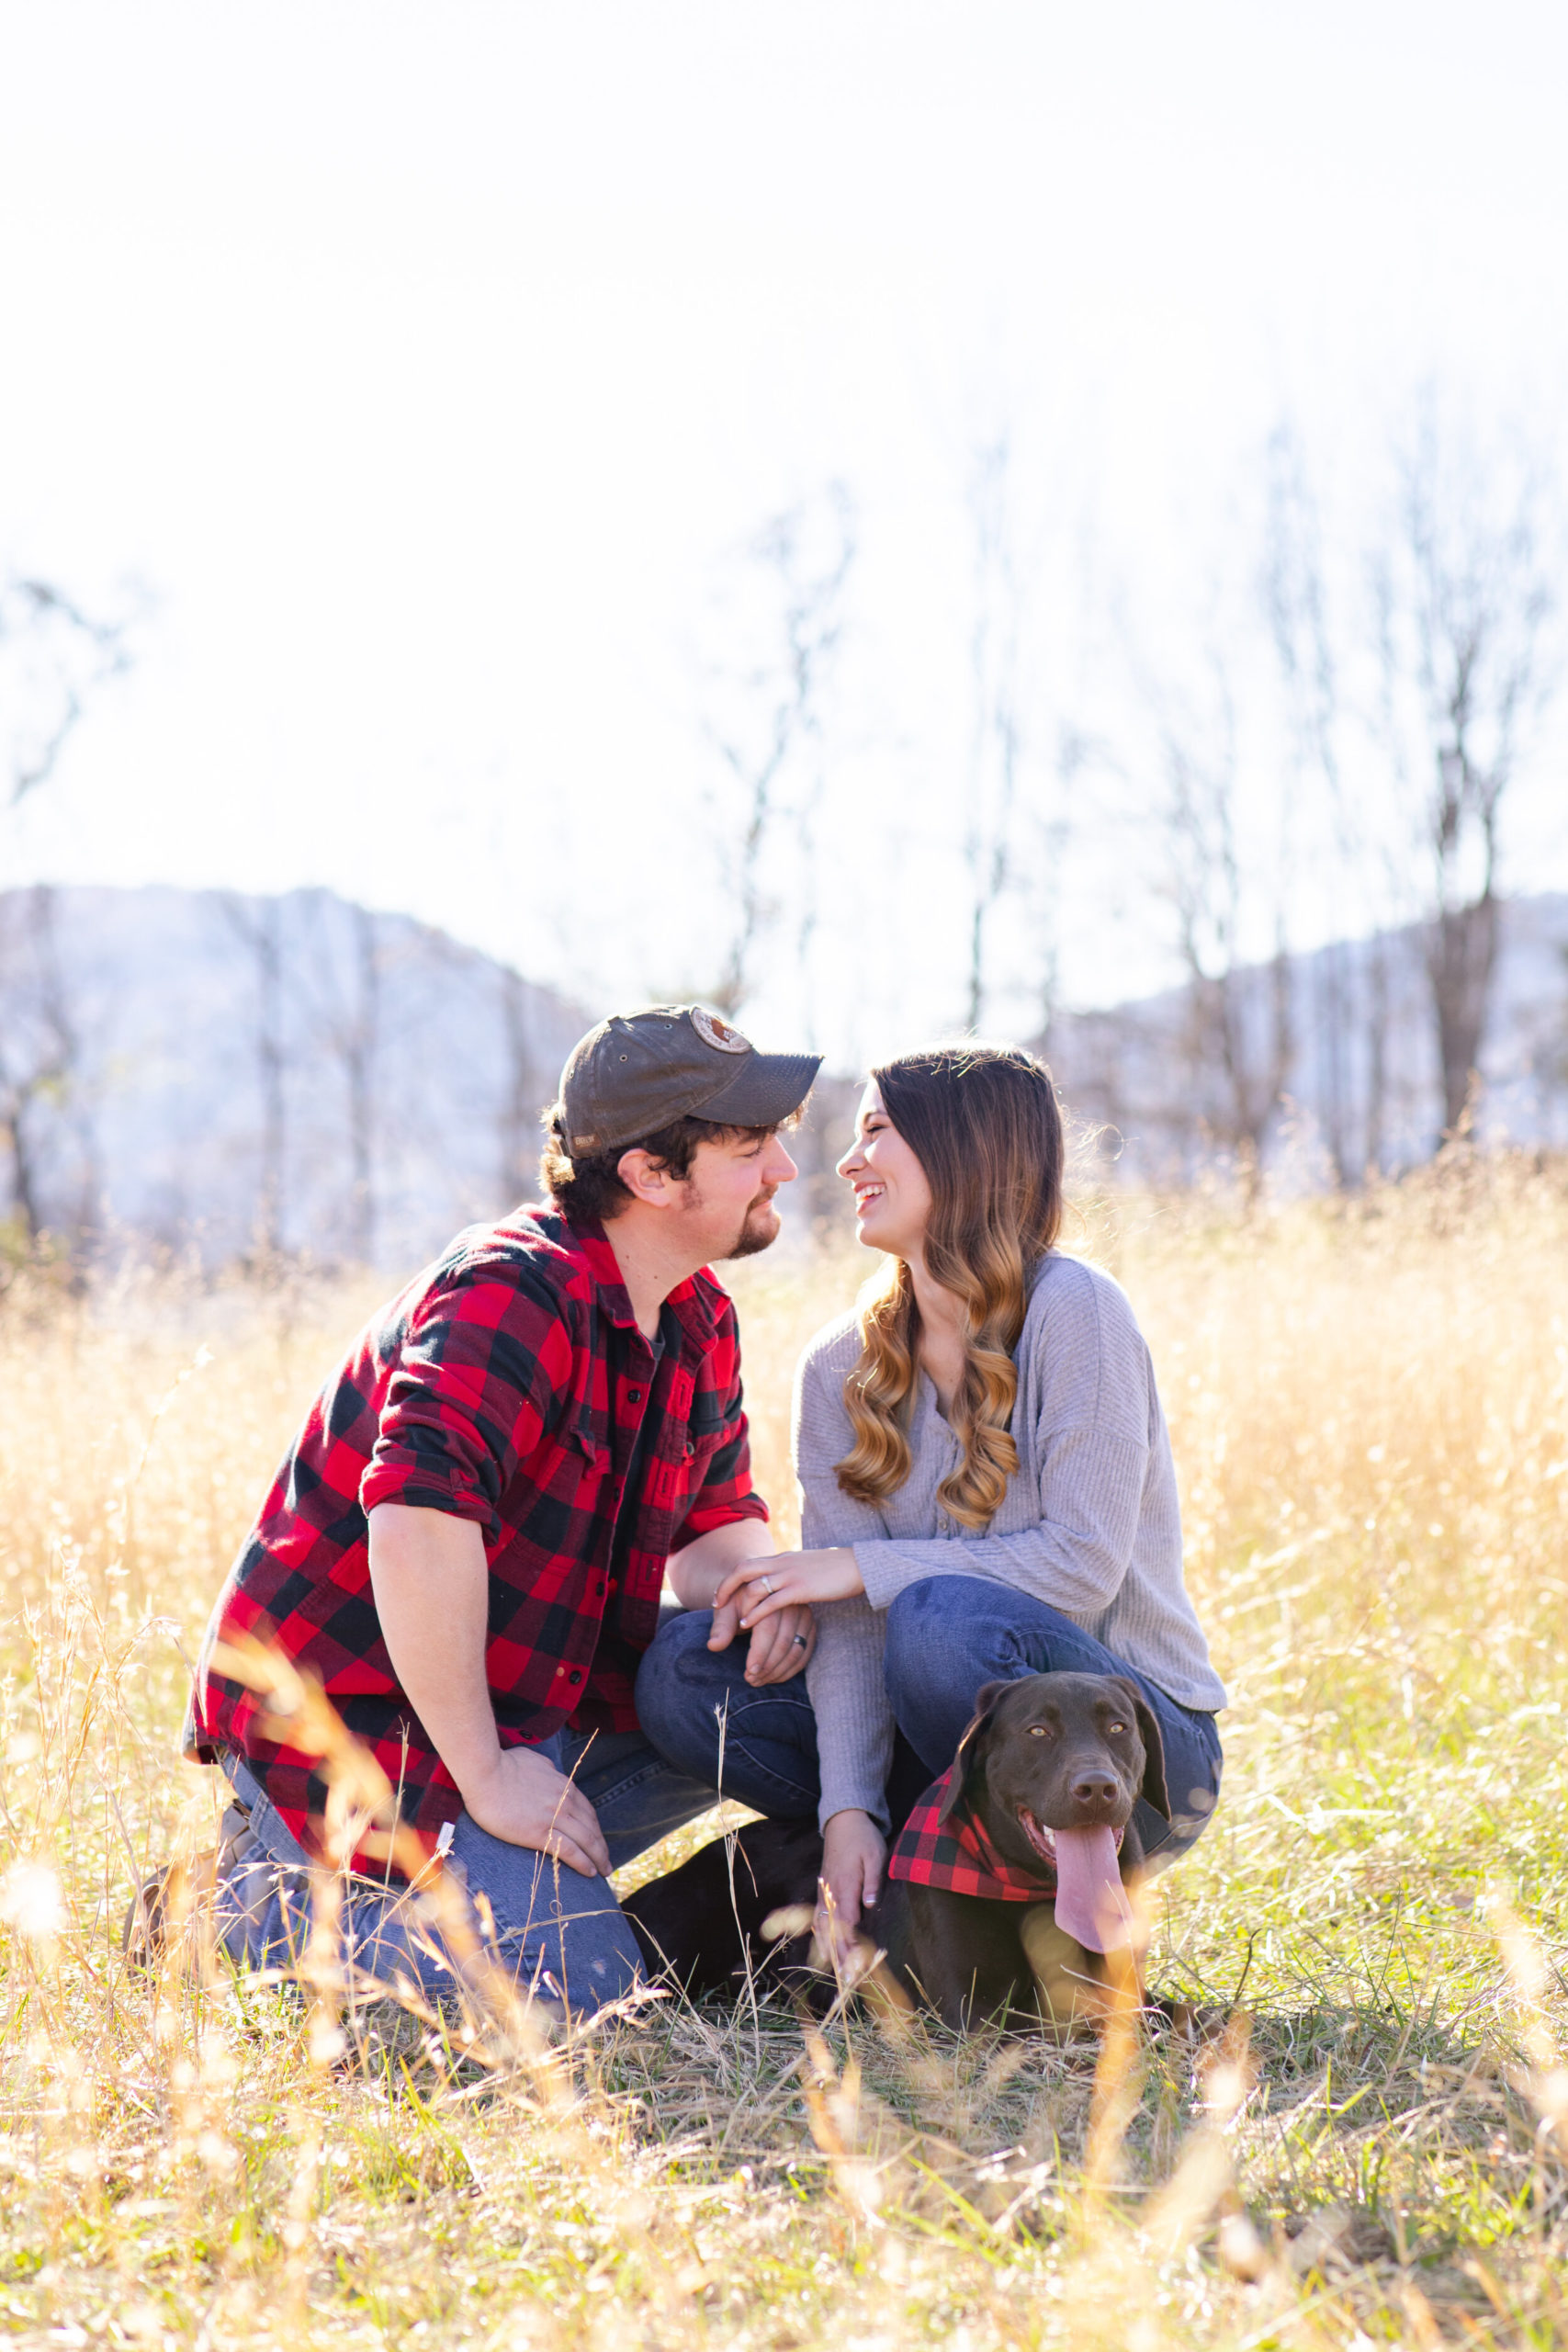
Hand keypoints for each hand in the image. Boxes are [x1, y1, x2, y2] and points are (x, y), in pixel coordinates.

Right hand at [459, 1744, 610, 1877]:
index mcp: (563, 1785)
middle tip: (607, 1862)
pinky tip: (589, 1872)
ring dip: (598, 1857)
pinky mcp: (539, 1833)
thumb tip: (550, 1773)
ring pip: (586, 1841)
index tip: (598, 1840)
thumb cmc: (503, 1763)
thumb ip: (547, 1769)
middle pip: (591, 1827)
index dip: (595, 1828)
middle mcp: (564, 1801)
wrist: (485, 1773)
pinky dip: (583, 1862)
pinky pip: (569, 1850)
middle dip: (602, 1846)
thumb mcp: (534, 1760)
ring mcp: (553, 1817)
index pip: (587, 1811)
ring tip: (603, 1871)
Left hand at [706, 1590, 816, 1684]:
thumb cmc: (739, 1604)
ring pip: (796, 1650)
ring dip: (778, 1671)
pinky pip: (805, 1653)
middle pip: (783, 1643)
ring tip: (760, 1681)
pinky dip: (791, 1670)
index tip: (749, 1673)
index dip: (759, 1654)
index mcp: (769, 1597)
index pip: (768, 1630)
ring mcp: (804, 1615)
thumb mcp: (727, 1611)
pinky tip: (774, 1678)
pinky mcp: (810, 1627)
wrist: (757, 1595)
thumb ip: (722, 1628)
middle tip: (751, 1680)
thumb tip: (713, 1646)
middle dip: (767, 1667)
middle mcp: (791, 1604)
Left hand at [713, 1548, 863, 1628]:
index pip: (748, 1564)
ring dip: (741, 1605)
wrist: (858, 1565)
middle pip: (743, 1570)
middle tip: (717, 1604)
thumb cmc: (834, 1570)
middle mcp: (782, 1563)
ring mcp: (791, 1575)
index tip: (722, 1594)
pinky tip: (748, 1625)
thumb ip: (789, 1574)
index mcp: (782, 1558)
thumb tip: (779, 1585)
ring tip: (734, 1621)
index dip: (731, 1579)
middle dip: (726, 1587)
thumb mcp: (806, 1568)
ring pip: (755, 1587)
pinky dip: (755, 1614)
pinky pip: (771, 1602)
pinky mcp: (801, 1589)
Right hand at [816, 1808, 886, 1957]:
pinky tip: (823, 1949)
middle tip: (847, 1979)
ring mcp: (824, 1891)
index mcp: (845, 1884)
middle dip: (839, 1956)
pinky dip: (819, 1935)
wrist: (843, 1820)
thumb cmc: (862, 1838)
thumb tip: (869, 1905)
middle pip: (832, 1929)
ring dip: (828, 1950)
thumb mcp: (875, 1854)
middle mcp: (830, 1891)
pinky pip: (818, 1916)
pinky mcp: (823, 1890)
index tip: (856, 1965)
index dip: (850, 1945)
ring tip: (835, 1972)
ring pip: (822, 1926)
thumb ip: (872, 1880)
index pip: (847, 1922)